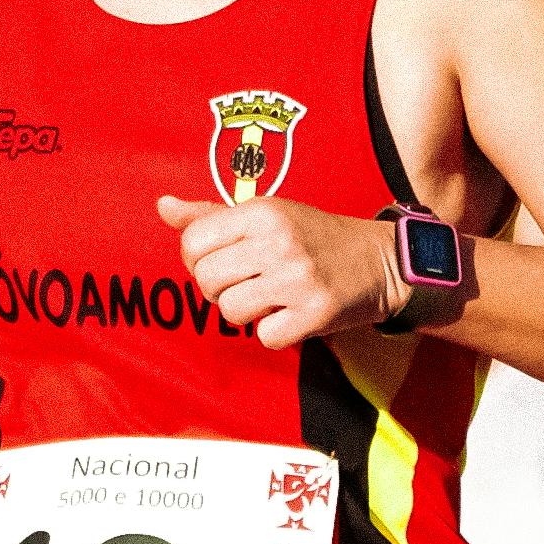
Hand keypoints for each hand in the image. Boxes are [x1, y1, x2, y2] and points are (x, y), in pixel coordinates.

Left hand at [150, 193, 400, 349]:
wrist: (380, 261)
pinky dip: (275, 332)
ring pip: (230, 311)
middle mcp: (278, 242)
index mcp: (262, 212)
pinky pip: (265, 337)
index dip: (199, 259)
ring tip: (270, 298)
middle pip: (206, 280)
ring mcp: (297, 279)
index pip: (192, 242)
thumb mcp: (266, 214)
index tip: (223, 261)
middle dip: (219, 289)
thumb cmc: (312, 237)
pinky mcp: (315, 313)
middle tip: (248, 283)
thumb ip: (211, 215)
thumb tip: (162, 206)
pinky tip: (293, 314)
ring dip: (246, 313)